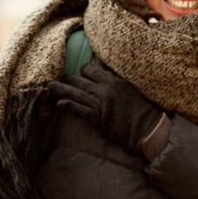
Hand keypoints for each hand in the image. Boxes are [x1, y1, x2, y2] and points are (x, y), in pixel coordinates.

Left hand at [47, 75, 166, 156]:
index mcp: (115, 81)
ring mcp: (100, 104)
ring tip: (50, 85)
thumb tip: (110, 76)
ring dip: (62, 89)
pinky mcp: (98, 119)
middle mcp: (105, 90)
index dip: (86, 69)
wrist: (147, 128)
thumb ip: (120, 82)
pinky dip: (68, 106)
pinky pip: (79, 110)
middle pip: (82, 80)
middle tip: (61, 76)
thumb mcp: (133, 90)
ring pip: (76, 94)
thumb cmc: (144, 110)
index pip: (94, 70)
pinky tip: (58, 103)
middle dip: (70, 78)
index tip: (83, 70)